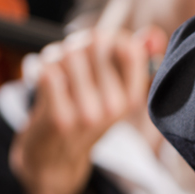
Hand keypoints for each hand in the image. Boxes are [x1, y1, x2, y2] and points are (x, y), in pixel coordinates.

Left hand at [9, 26, 163, 193]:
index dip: (109, 38)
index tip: (98, 49)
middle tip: (72, 58)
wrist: (54, 158)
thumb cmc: (85, 115)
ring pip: (70, 54)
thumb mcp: (116, 90)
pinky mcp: (60, 118)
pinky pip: (49, 72)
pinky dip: (41, 70)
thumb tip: (153, 35)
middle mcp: (115, 107)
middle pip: (97, 42)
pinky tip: (45, 82)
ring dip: (57, 56)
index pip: (129, 48)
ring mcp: (89, 114)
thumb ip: (136, 57)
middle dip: (80, 43)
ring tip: (58, 71)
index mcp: (133, 98)